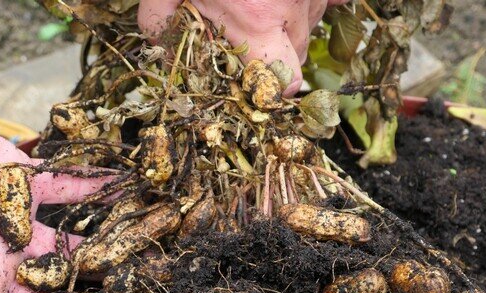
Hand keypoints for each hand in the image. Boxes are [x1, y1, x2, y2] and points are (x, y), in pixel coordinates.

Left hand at [138, 0, 348, 95]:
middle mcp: (295, 8)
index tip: (253, 85)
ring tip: (258, 6)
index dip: (271, 90)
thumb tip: (158, 45)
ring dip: (288, 28)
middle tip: (242, 37)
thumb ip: (160, 18)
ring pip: (310, 28)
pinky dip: (309, 2)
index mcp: (259, 21)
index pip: (284, 81)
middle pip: (296, 58)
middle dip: (272, 57)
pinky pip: (328, 0)